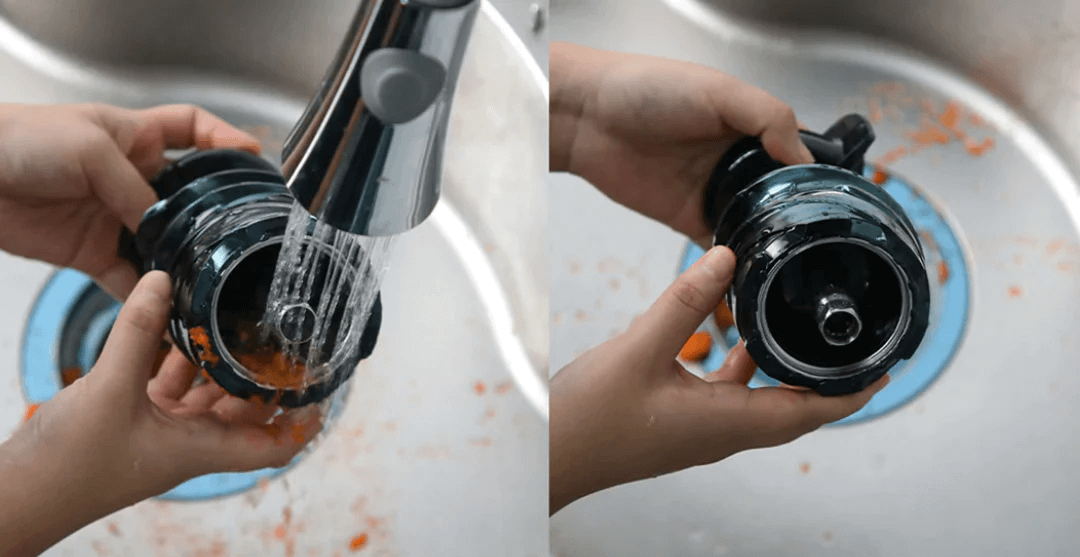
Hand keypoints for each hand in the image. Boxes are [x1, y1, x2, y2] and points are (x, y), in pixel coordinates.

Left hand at [0, 103, 260, 299]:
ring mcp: (114, 217)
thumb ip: (134, 189)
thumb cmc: (20, 140)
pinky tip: (166, 310)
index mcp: (136, 137)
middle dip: (215, 215)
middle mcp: (131, 177)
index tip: (256, 160)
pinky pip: (129, 280)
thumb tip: (160, 229)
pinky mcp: (91, 253)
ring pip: (165, 244)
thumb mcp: (90, 149)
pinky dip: (147, 298)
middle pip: (188, 197)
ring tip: (210, 279)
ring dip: (184, 262)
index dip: (226, 139)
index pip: (194, 130)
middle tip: (241, 234)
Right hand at [0, 271, 322, 556]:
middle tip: (277, 337)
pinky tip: (173, 332)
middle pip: (243, 413)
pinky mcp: (132, 423)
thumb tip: (162, 281)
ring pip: (205, 398)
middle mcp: (188, 444)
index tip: (322, 391)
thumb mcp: (111, 387)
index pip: (273, 447)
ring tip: (231, 325)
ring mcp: (160, 434)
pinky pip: (169, 391)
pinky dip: (176, 365)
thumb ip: (138, 332)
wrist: (18, 495)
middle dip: (261, 380)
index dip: (302, 425)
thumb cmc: (70, 464)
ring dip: (217, 366)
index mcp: (200, 449)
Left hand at [549, 42, 813, 246]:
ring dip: (767, 239)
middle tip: (818, 238)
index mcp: (749, 125)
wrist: (588, 118)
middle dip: (795, 215)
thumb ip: (768, 117)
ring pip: (752, 223)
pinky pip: (717, 244)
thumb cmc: (647, 89)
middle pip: (778, 195)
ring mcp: (711, 191)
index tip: (835, 200)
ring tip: (792, 259)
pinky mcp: (686, 218)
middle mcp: (735, 160)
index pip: (796, 153)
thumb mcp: (720, 90)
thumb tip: (803, 157)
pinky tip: (750, 269)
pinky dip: (731, 260)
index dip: (814, 175)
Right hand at [549, 246, 886, 513]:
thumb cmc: (589, 421)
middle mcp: (720, 433)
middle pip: (794, 409)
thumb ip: (685, 300)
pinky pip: (726, 395)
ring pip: (761, 402)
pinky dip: (741, 368)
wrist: (550, 454)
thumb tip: (727, 258)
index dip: (853, 391)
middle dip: (829, 380)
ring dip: (784, 371)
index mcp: (724, 423)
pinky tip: (730, 337)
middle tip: (854, 345)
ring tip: (799, 332)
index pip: (810, 411)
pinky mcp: (678, 422)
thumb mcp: (640, 347)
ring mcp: (699, 430)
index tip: (885, 365)